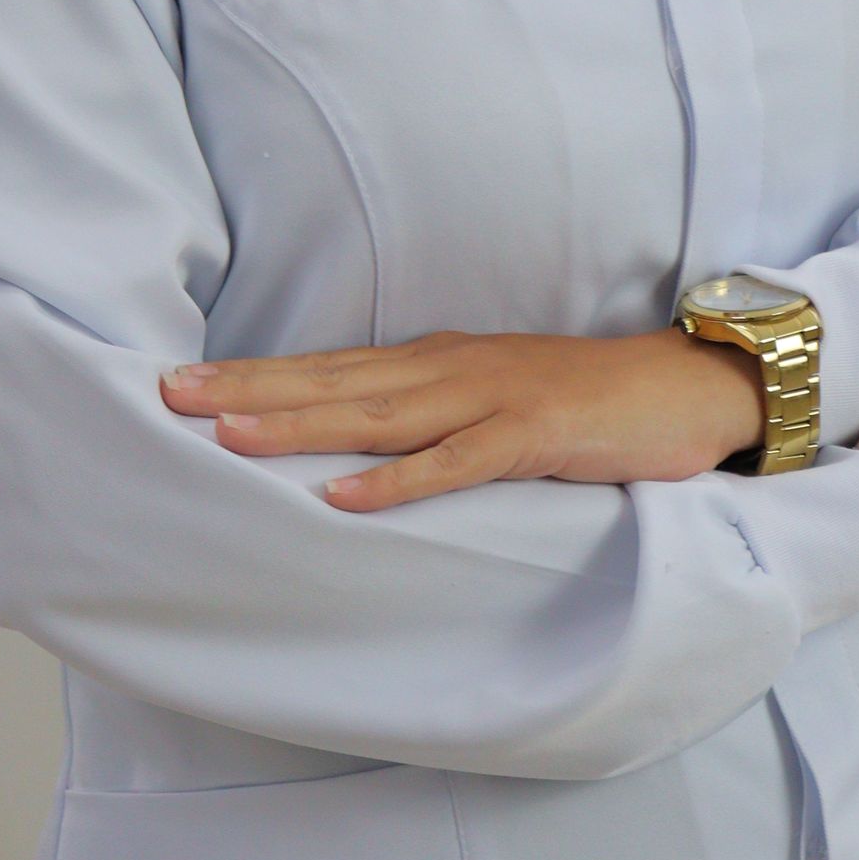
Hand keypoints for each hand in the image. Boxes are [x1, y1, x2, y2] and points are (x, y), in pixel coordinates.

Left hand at [159, 326, 768, 510]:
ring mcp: (493, 398)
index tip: (182, 384)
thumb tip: (354, 448)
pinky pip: (458, 461)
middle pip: (336, 379)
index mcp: (437, 361)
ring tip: (232, 438)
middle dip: (252, 390)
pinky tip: (347, 498)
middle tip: (172, 397)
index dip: (257, 375)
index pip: (330, 365)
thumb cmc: (586, 401)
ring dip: (304, 423)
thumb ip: (430, 416)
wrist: (686, 385)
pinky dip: (400, 480)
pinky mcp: (536, 434)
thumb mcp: (493, 399)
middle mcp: (451, 368)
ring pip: (381, 413)